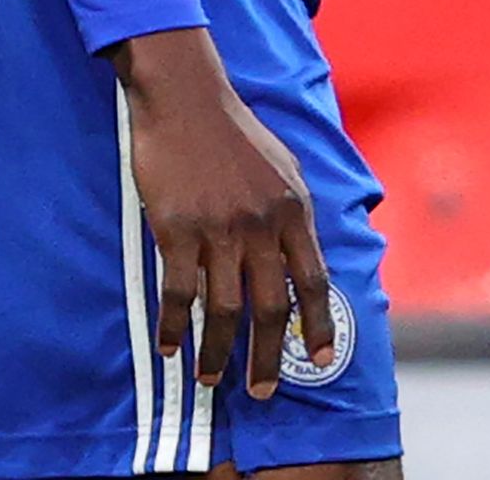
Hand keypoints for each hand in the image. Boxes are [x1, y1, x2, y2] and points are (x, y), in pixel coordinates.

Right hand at [113, 27, 337, 401]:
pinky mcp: (177, 229)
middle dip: (267, 356)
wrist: (187, 98)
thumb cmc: (235, 133)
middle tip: (262, 391)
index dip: (318, 325)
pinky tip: (171, 346)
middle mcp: (262, 224)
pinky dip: (176, 325)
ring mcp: (220, 229)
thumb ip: (295, 213)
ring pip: (225, 308)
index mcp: (294, 210)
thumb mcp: (284, 167)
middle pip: (271, 307)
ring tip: (212, 379)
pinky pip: (180, 292)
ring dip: (219, 352)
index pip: (313, 280)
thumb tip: (304, 253)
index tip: (319, 360)